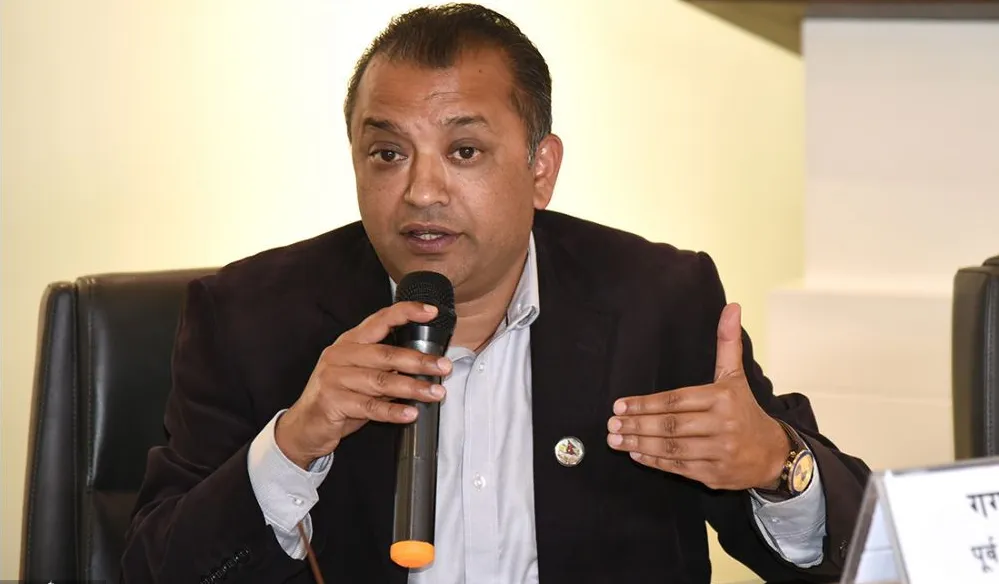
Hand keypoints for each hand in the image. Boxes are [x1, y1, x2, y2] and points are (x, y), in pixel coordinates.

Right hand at [275, 302, 451, 468]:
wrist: (304, 426)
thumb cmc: (340, 398)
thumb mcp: (362, 376)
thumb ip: (386, 367)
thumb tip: (426, 363)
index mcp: (349, 342)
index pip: (379, 320)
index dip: (406, 313)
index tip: (431, 312)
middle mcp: (340, 355)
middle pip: (385, 354)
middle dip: (419, 360)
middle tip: (444, 367)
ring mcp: (334, 378)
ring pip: (380, 381)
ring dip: (412, 387)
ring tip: (436, 393)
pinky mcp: (331, 402)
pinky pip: (369, 407)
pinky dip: (393, 411)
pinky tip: (411, 413)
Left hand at [606, 303, 788, 490]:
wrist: (772, 453)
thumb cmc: (745, 410)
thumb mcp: (735, 376)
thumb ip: (727, 342)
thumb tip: (732, 307)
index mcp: (723, 398)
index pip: (675, 400)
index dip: (645, 404)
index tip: (619, 406)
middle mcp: (722, 425)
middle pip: (670, 425)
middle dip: (637, 425)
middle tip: (611, 424)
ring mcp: (719, 452)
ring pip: (672, 447)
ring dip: (639, 444)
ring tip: (615, 440)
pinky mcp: (714, 474)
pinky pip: (679, 466)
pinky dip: (655, 461)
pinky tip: (636, 454)